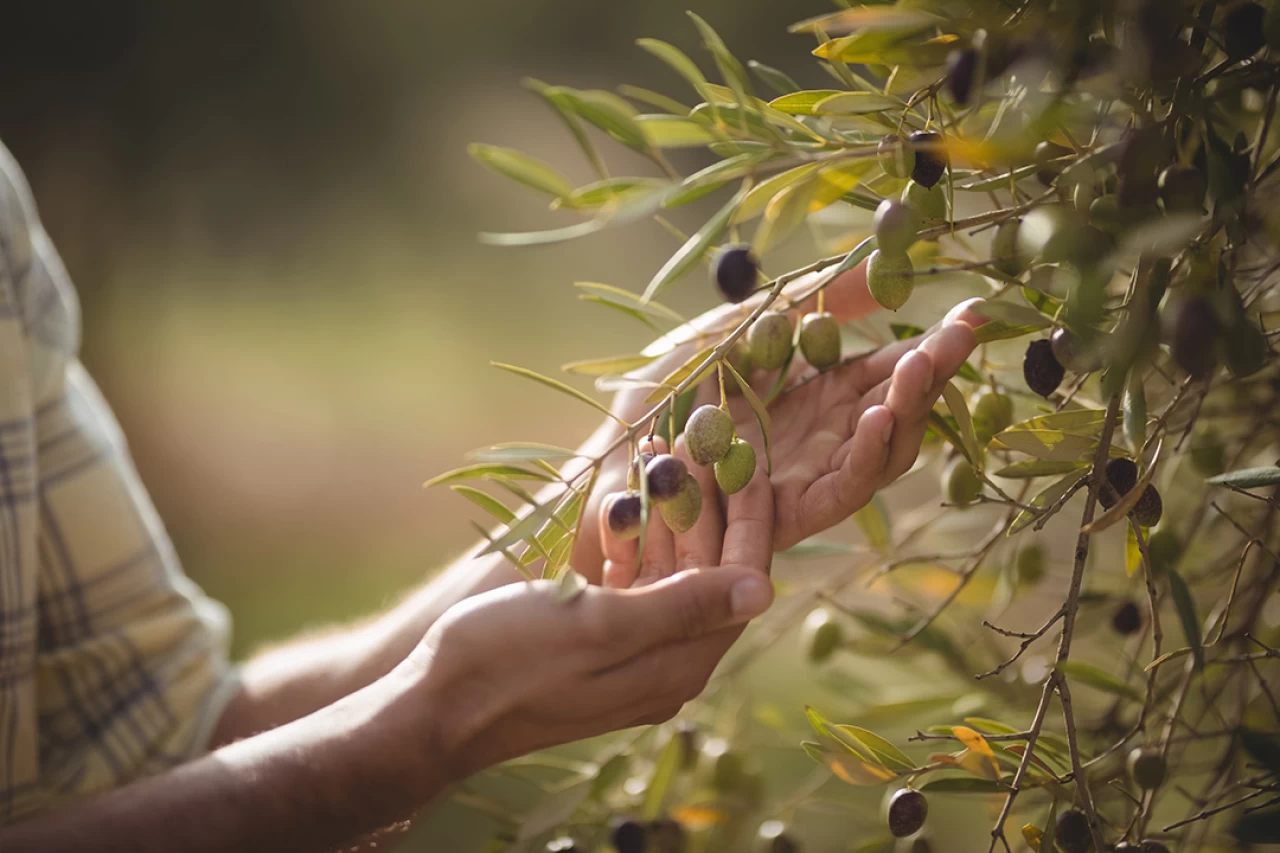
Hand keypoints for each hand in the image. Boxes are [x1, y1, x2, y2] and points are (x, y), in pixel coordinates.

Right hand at [407, 476, 773, 777]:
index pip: (740, 583)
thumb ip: (684, 605)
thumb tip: (765, 590)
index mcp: (677, 664)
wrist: (432, 709)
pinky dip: (629, 541)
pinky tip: (619, 504)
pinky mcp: (595, 644)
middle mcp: (664, 663)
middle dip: (703, 505)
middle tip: (691, 442)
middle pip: (708, 573)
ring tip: (655, 455)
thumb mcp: (601, 624)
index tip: (744, 459)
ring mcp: (630, 654)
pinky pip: (631, 585)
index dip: (748, 519)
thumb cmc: (510, 661)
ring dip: (665, 516)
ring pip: (667, 572)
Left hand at [572, 262, 985, 577]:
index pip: (886, 374)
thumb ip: (808, 306)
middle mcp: (818, 441)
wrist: (605, 461)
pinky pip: (840, 490)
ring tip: (921, 367)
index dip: (928, 349)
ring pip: (880, 453)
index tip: (968, 314)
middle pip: (895, 413)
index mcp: (813, 398)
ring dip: (907, 411)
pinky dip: (865, 454)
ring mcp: (804, 481)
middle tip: (963, 334)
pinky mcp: (782, 517)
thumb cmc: (663, 397)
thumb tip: (878, 271)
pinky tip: (880, 415)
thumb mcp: (739, 330)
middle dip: (932, 374)